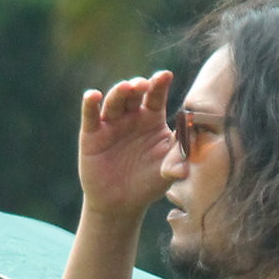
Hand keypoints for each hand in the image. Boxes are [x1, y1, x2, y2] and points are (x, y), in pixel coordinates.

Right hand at [78, 72, 175, 217]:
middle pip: (135, 94)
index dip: (160, 83)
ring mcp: (111, 123)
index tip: (165, 75)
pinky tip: (93, 96)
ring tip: (127, 88)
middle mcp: (132, 116)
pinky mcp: (91, 134)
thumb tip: (188, 165)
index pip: (156, 96)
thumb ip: (178, 161)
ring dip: (120, 92)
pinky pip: (90, 115)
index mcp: (152, 118)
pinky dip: (90, 104)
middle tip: (144, 84)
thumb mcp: (167, 172)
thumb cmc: (149, 183)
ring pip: (114, 101)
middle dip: (139, 85)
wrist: (121, 203)